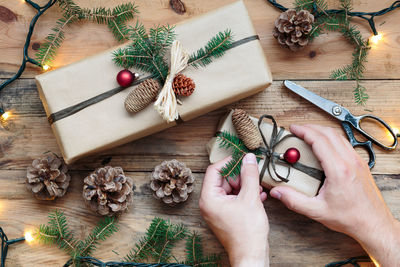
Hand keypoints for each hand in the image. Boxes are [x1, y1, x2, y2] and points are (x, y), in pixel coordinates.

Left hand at [199, 153, 268, 266]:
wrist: (251, 255)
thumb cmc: (247, 232)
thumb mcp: (250, 197)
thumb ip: (249, 175)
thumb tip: (249, 158)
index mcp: (209, 198)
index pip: (214, 170)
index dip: (229, 162)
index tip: (242, 158)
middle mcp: (209, 203)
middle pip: (223, 179)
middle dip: (240, 175)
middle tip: (254, 172)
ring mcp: (217, 210)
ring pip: (230, 189)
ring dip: (245, 185)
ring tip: (259, 185)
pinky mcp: (226, 215)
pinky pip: (234, 198)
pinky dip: (245, 195)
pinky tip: (259, 195)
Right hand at [270, 124, 399, 266]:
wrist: (373, 224)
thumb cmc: (351, 218)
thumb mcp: (317, 211)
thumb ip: (294, 200)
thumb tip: (278, 192)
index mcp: (338, 170)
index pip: (320, 141)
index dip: (304, 131)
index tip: (294, 129)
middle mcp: (350, 162)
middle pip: (329, 133)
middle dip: (311, 127)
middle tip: (298, 130)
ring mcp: (358, 161)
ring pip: (339, 136)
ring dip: (322, 131)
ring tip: (309, 135)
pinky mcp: (361, 165)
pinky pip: (345, 144)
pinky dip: (332, 139)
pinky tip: (324, 146)